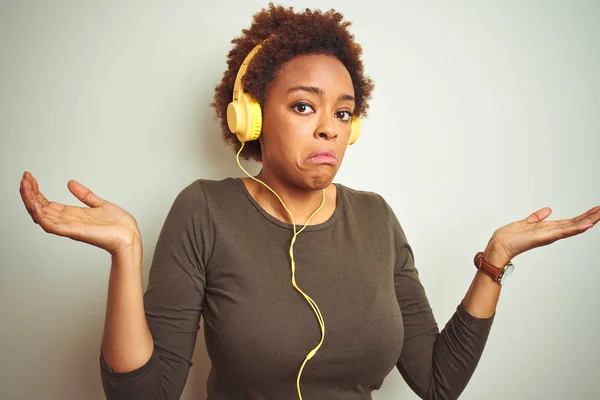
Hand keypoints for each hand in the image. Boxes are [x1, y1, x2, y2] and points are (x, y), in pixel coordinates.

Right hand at [19, 171, 141, 256]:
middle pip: (40, 208)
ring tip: (24, 186)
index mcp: (72, 214)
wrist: (130, 236)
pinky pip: (52, 226)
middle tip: (23, 178)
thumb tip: (70, 183)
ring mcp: (69, 227)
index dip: (36, 191)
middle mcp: (67, 221)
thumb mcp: (99, 204)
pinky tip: (34, 205)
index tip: (30, 178)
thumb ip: (84, 195)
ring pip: (41, 216)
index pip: (46, 203)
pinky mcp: (74, 232)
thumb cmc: (118, 225)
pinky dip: (41, 216)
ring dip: (30, 201)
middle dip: (29, 194)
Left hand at [484, 206, 599, 266]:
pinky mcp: (545, 237)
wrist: (499, 246)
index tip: (595, 210)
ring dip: (588, 220)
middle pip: (575, 224)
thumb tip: (548, 210)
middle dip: (590, 217)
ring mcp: (549, 235)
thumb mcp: (525, 222)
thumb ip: (537, 217)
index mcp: (547, 229)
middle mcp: (551, 233)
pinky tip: (588, 224)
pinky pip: (564, 232)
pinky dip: (576, 228)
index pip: (569, 222)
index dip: (582, 216)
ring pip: (573, 227)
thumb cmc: (509, 238)